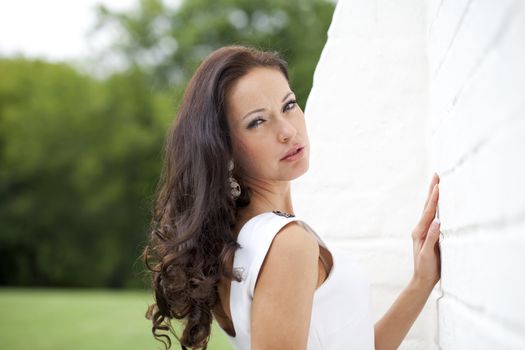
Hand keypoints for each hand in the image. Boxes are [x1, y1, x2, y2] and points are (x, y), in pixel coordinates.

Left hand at [411, 173, 440, 288]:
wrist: (422, 280)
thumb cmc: (425, 268)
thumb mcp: (428, 254)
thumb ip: (432, 238)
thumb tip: (437, 221)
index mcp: (419, 232)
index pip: (428, 212)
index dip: (434, 198)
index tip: (438, 185)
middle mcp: (421, 229)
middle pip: (427, 206)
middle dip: (432, 191)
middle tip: (437, 176)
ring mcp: (425, 231)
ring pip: (430, 210)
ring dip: (434, 197)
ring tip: (438, 184)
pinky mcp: (430, 235)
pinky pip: (434, 217)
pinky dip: (437, 207)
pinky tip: (441, 203)